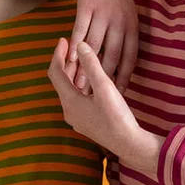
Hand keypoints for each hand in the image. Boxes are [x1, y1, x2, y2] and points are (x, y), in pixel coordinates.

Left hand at [47, 38, 162, 177]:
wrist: (129, 145)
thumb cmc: (117, 116)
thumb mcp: (104, 86)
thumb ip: (91, 64)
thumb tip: (80, 45)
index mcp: (69, 101)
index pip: (55, 72)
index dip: (57, 54)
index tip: (63, 40)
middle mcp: (69, 111)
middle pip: (62, 82)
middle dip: (67, 63)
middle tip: (74, 46)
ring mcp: (77, 119)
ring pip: (70, 91)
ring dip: (76, 74)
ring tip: (84, 59)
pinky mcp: (86, 123)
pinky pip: (78, 99)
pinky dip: (82, 86)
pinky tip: (94, 80)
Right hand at [59, 0, 138, 91]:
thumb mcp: (128, 16)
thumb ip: (126, 39)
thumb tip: (125, 68)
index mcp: (132, 27)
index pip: (130, 57)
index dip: (124, 77)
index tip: (117, 94)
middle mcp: (119, 21)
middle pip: (111, 55)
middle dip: (102, 77)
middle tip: (93, 96)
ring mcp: (103, 13)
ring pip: (94, 45)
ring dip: (85, 65)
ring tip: (77, 83)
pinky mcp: (87, 5)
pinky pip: (80, 28)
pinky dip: (75, 44)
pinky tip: (69, 58)